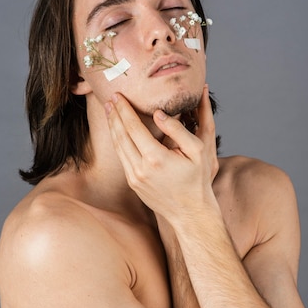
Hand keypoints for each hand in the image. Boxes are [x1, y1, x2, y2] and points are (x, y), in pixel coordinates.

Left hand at [105, 86, 218, 220]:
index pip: (133, 127)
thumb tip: (157, 113)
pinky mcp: (133, 184)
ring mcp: (134, 178)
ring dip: (112, 128)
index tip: (118, 96)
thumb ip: (177, 129)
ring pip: (118, 147)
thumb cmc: (197, 179)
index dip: (124, 109)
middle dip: (114, 115)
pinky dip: (118, 142)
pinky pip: (122, 158)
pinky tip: (118, 132)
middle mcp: (140, 168)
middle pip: (120, 135)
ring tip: (110, 112)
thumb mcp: (198, 150)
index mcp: (155, 158)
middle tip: (110, 99)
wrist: (190, 212)